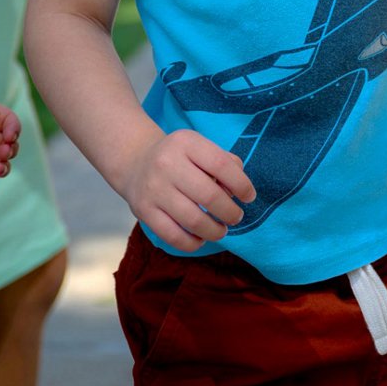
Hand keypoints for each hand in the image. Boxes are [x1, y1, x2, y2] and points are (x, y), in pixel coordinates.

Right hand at [118, 128, 256, 252]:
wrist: (137, 162)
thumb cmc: (180, 156)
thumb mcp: (200, 147)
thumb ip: (225, 163)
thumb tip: (238, 191)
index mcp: (186, 143)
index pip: (221, 165)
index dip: (241, 184)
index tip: (249, 197)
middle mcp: (167, 164)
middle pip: (208, 195)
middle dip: (229, 212)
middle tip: (236, 217)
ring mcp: (154, 189)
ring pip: (192, 219)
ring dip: (214, 230)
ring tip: (222, 229)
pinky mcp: (143, 211)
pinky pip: (172, 235)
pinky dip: (191, 243)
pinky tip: (200, 239)